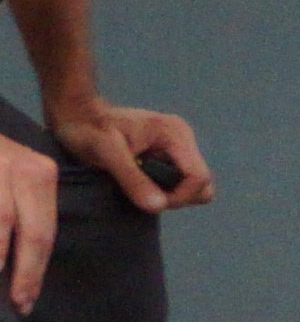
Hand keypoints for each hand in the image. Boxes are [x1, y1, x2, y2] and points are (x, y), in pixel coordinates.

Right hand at [2, 131, 47, 310]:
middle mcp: (18, 169)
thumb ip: (28, 217)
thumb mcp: (19, 178)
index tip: (26, 301)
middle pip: (22, 230)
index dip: (34, 270)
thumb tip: (27, 272)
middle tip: (15, 303)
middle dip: (21, 271)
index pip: (42, 232)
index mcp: (40, 175)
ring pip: (0, 222)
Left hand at [47, 97, 207, 215]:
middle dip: (176, 198)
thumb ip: (134, 179)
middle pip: (201, 184)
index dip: (178, 197)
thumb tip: (159, 207)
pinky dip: (161, 189)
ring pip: (191, 185)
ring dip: (167, 194)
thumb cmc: (88, 130)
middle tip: (141, 194)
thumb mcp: (107, 155)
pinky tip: (137, 182)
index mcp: (176, 134)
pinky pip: (178, 181)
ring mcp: (178, 146)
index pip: (199, 178)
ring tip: (136, 187)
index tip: (147, 201)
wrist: (76, 114)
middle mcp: (183, 139)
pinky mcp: (168, 153)